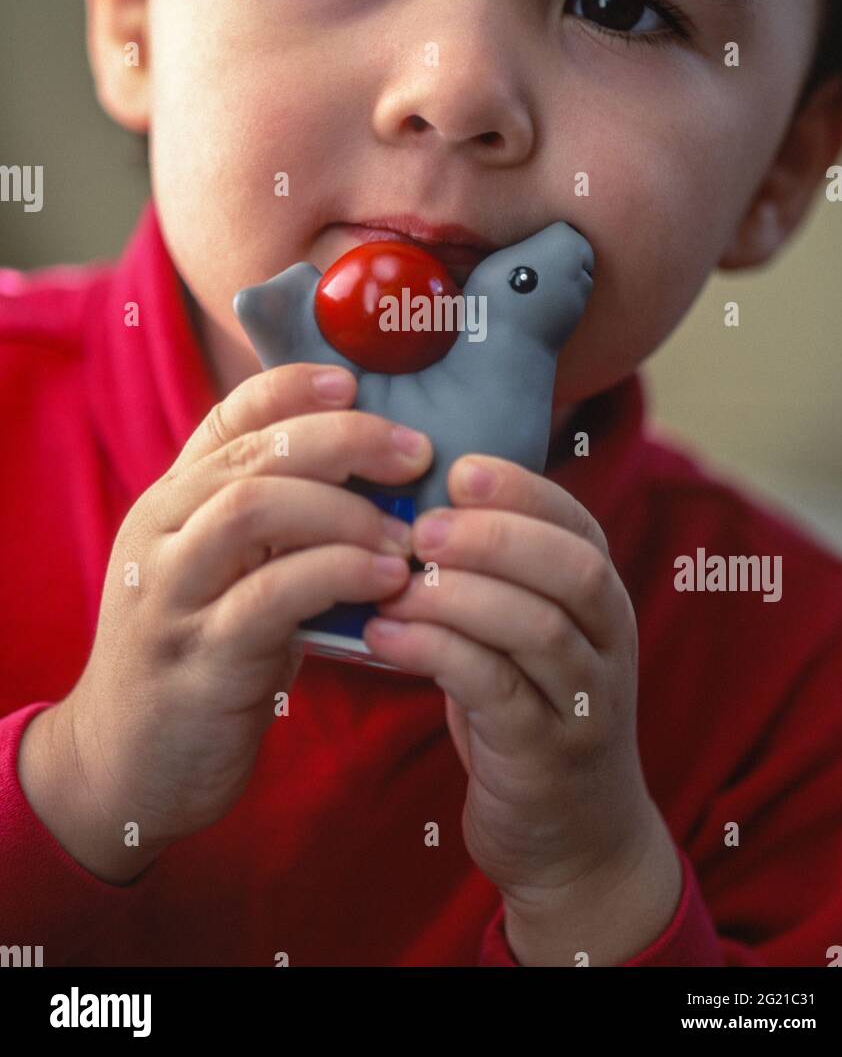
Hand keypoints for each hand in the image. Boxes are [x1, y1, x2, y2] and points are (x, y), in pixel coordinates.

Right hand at [19, 364, 429, 882]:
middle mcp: (163, 533)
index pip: (229, 415)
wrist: (121, 765)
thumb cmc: (200, 656)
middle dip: (345, 441)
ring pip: (254, 508)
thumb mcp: (227, 575)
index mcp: (172, 503)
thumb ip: (275, 525)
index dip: (293, 388)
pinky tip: (388, 581)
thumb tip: (373, 474)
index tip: (356, 381)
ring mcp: (174, 594)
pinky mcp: (199, 657)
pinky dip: (339, 575)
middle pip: (255, 454)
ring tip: (405, 535)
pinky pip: (272, 595)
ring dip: (345, 511)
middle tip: (415, 455)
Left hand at [363, 452, 681, 963]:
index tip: (458, 469)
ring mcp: (583, 703)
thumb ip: (494, 576)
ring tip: (393, 583)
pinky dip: (435, 653)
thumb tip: (412, 498)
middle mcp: (608, 643)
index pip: (578, 524)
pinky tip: (384, 637)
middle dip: (494, 536)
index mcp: (601, 600)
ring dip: (458, 595)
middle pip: (571, 568)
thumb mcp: (524, 635)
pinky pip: (494, 690)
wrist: (573, 840)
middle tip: (422, 528)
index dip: (522, 489)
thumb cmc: (528, 712)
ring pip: (536, 627)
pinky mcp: (545, 756)